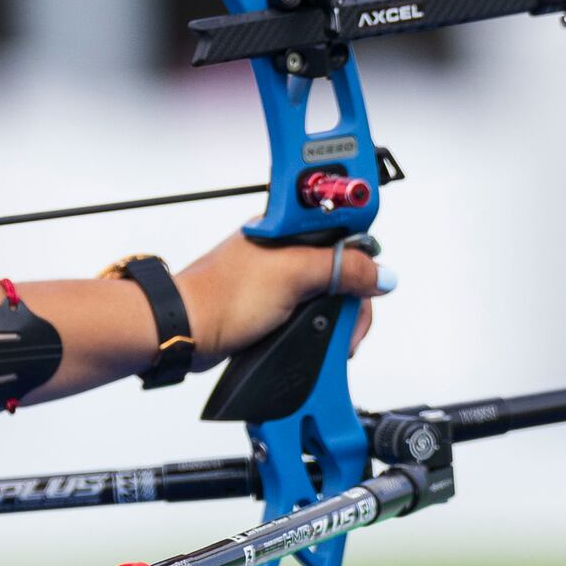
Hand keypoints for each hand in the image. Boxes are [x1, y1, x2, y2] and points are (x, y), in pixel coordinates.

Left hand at [172, 229, 393, 367]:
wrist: (184, 332)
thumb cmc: (219, 297)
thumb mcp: (292, 274)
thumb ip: (341, 268)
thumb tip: (381, 274)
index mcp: (289, 228)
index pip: (347, 233)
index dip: (363, 259)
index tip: (368, 286)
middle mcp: (285, 249)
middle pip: (343, 268)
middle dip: (350, 299)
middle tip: (345, 325)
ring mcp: (279, 278)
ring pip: (329, 293)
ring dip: (335, 318)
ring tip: (331, 337)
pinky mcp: (273, 303)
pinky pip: (310, 311)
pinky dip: (318, 327)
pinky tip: (314, 338)